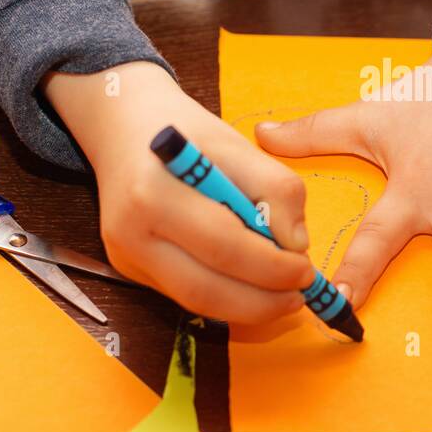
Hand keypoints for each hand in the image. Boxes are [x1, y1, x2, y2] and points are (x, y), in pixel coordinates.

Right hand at [43, 62, 314, 323]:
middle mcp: (130, 232)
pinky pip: (184, 295)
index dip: (272, 268)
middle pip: (204, 289)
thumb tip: (296, 243)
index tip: (308, 270)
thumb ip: (275, 187)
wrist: (123, 124)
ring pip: (193, 303)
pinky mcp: (129, 268)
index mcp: (154, 194)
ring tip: (284, 297)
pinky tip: (253, 288)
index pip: (223, 245)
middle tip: (301, 294)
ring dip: (246, 307)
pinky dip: (225, 297)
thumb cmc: (185, 131)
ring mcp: (125, 256)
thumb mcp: (236, 144)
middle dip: (262, 301)